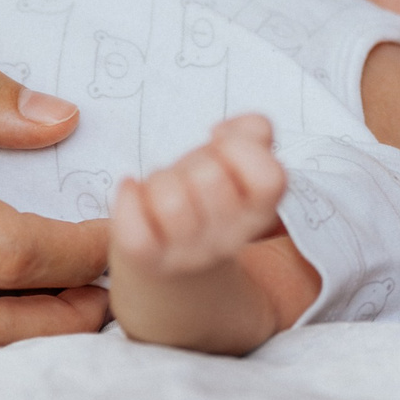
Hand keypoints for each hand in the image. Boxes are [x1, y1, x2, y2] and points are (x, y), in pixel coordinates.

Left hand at [111, 115, 287, 275]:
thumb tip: (221, 132)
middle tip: (190, 175)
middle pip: (211, 177)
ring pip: (171, 200)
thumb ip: (253, 132)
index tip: (222, 146)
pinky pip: (134, 227)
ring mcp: (188, 254)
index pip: (271, 177)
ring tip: (162, 188)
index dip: (242, 148)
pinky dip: (128, 199)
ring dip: (159, 180)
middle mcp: (229, 239)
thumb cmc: (208, 200)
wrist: (175, 268)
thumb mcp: (238, 165)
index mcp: (259, 214)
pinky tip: (133, 191)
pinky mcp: (147, 260)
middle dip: (194, 162)